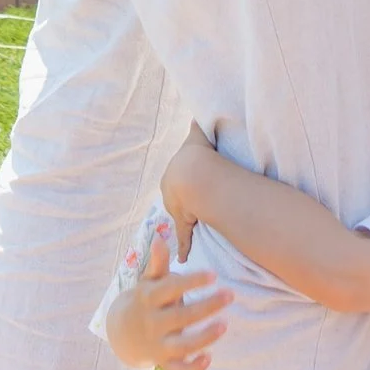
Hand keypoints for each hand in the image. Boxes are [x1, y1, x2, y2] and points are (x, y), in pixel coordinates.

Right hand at [114, 221, 229, 369]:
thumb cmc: (146, 300)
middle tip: (230, 295)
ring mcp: (158, 344)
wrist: (122, 333)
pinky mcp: (164, 362)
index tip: (214, 274)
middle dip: (206, 307)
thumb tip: (160, 237)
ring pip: (182, 345)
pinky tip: (210, 358)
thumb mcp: (149, 281)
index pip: (171, 288)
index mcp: (150, 298)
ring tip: (225, 325)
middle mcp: (153, 322)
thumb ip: (158, 263)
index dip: (192, 281)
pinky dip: (193, 369)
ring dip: (204, 337)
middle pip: (180, 317)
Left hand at [161, 122, 223, 256]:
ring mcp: (178, 210)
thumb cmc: (195, 156)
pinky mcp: (184, 224)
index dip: (184, 180)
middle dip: (183, 199)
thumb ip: (198, 125)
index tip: (193, 182)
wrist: (194, 177)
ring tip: (196, 220)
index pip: (177, 179)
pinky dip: (183, 248)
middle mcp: (171, 193)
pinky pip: (184, 237)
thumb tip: (198, 112)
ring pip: (180, 216)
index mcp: (172, 175)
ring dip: (186, 220)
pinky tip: (184, 257)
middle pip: (176, 197)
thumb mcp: (197, 137)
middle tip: (196, 200)